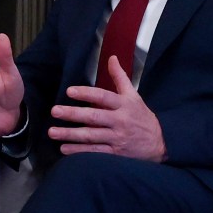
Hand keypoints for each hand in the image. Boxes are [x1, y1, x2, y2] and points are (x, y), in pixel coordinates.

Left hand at [47, 56, 166, 162]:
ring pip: (91, 136)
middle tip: (55, 111)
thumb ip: (120, 77)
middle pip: (94, 117)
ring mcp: (117, 138)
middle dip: (73, 114)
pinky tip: (64, 149)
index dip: (86, 93)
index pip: (103, 96)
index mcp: (124, 105)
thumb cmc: (142, 117)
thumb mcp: (134, 95)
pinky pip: (95, 152)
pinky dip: (79, 151)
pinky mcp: (116, 154)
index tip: (69, 91)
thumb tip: (111, 58)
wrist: (160, 143)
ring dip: (71, 135)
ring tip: (52, 132)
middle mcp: (120, 121)